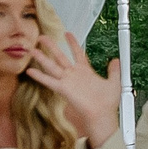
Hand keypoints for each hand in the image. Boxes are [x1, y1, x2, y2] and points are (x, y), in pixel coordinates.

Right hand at [24, 32, 124, 147]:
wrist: (101, 114)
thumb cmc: (107, 102)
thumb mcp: (114, 82)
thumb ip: (114, 70)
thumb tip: (117, 60)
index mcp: (85, 71)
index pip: (77, 53)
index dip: (72, 43)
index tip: (67, 33)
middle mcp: (74, 75)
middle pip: (60, 56)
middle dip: (51, 46)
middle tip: (42, 37)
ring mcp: (68, 81)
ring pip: (52, 66)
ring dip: (42, 57)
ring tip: (32, 49)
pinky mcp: (63, 89)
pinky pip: (49, 81)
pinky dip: (39, 76)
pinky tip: (30, 71)